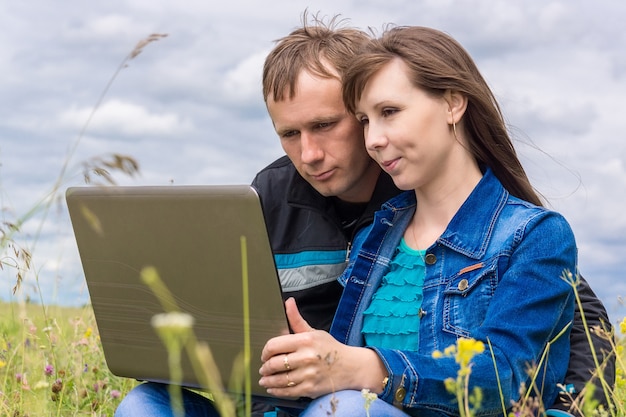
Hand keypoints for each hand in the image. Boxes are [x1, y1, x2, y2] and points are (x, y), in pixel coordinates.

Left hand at [258, 298, 385, 398]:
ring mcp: (308, 374)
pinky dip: (276, 390)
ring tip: (264, 379)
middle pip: (274, 364)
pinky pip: (287, 391)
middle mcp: (305, 357)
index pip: (274, 345)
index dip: (265, 351)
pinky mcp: (310, 388)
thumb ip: (296, 320)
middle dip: (265, 367)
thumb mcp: (314, 332)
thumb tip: (288, 302)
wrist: (351, 367)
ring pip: (278, 379)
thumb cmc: (331, 348)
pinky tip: (272, 388)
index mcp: (305, 341)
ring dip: (267, 380)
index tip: (265, 355)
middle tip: (263, 368)